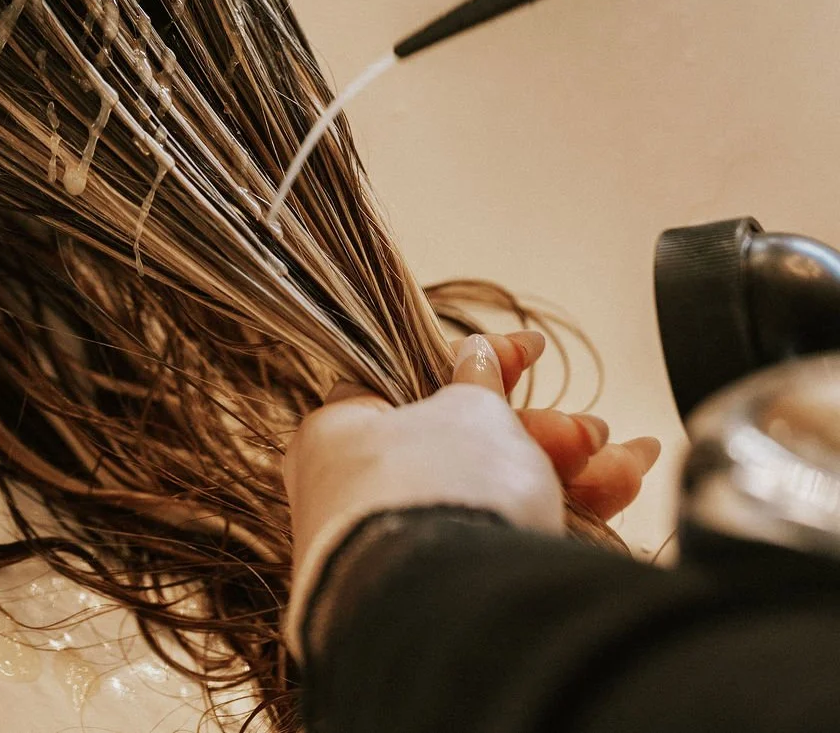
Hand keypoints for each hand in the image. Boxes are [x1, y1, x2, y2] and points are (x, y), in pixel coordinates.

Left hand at [282, 332, 658, 654]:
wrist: (447, 618)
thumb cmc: (441, 487)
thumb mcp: (470, 410)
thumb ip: (477, 379)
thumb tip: (475, 351)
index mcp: (337, 432)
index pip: (409, 378)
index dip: (478, 362)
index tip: (533, 352)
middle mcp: (353, 494)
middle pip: (461, 442)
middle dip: (543, 433)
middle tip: (595, 432)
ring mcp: (391, 552)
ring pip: (489, 495)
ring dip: (564, 474)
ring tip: (630, 466)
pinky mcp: (433, 600)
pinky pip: (495, 541)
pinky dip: (551, 518)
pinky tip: (615, 501)